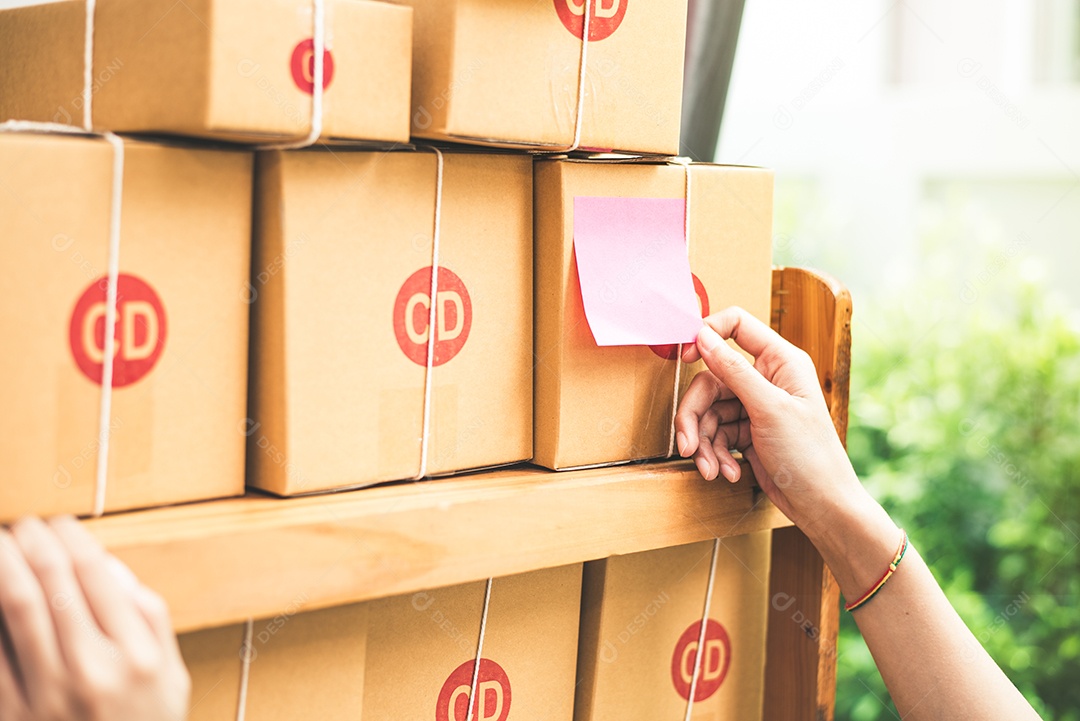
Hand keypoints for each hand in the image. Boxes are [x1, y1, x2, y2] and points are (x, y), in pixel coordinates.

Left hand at [0, 516, 189, 720]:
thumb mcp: (171, 677)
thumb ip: (150, 620)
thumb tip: (114, 570)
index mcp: (137, 655)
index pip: (98, 575)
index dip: (74, 538)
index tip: (61, 522)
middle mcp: (93, 670)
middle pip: (55, 583)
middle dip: (33, 541)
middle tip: (24, 522)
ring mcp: (48, 694)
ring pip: (17, 607)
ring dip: (4, 563)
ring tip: (2, 541)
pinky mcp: (14, 712)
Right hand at [675, 307, 869, 538]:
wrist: (823, 506)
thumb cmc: (811, 456)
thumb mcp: (769, 409)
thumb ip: (733, 371)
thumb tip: (703, 337)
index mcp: (780, 361)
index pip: (737, 325)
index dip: (707, 335)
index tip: (686, 357)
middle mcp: (766, 379)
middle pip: (710, 380)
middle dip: (696, 416)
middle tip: (688, 446)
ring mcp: (755, 406)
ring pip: (709, 411)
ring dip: (703, 443)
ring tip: (711, 469)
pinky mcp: (747, 432)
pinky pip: (716, 433)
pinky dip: (716, 454)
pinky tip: (726, 472)